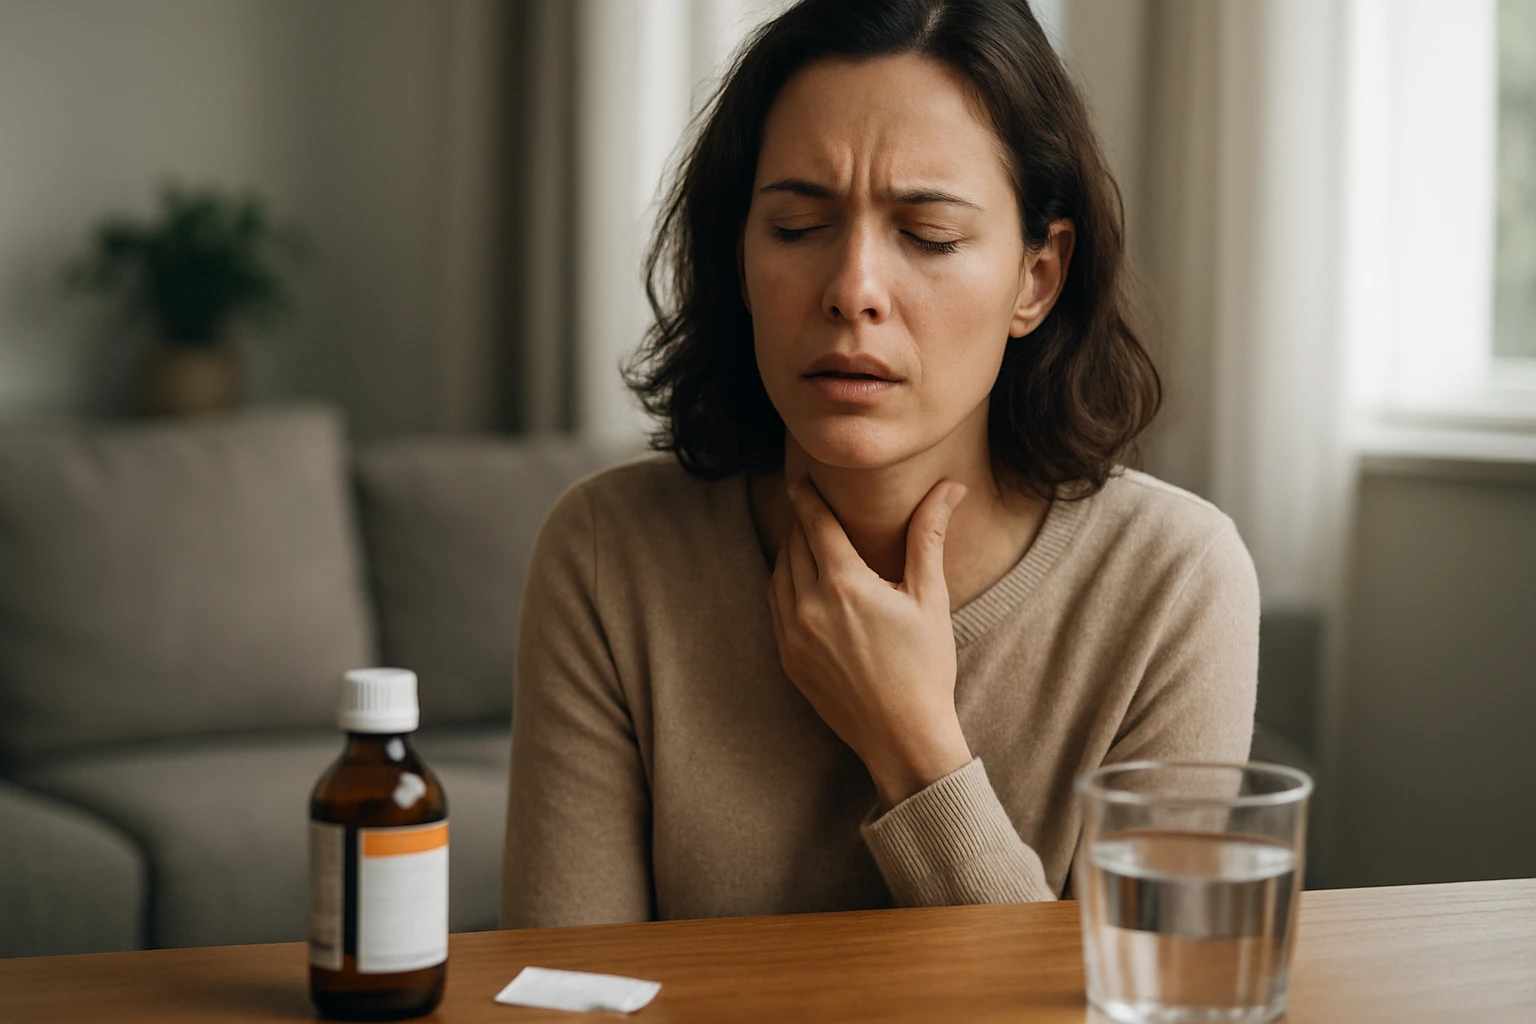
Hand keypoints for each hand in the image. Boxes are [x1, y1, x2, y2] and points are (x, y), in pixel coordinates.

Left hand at [767, 478, 972, 808]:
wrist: (903, 736)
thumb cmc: (925, 667)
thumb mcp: (930, 598)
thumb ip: (929, 536)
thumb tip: (951, 487)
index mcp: (845, 585)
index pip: (815, 524)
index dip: (807, 496)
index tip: (800, 477)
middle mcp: (809, 606)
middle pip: (794, 545)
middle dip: (801, 522)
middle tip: (807, 503)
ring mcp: (792, 635)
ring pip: (780, 574)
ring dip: (790, 552)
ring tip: (805, 539)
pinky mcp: (787, 659)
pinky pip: (775, 607)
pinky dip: (784, 585)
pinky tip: (800, 582)